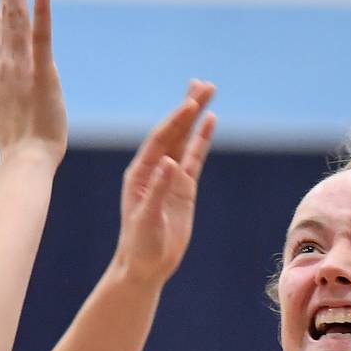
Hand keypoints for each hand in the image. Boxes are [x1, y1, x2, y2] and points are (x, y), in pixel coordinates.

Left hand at [111, 80, 217, 286]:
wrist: (145, 266)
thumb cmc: (140, 245)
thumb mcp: (147, 219)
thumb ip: (157, 191)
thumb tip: (170, 164)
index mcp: (140, 173)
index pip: (161, 140)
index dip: (176, 120)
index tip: (191, 102)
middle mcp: (153, 169)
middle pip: (174, 132)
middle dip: (188, 108)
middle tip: (205, 84)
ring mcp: (169, 177)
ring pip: (185, 140)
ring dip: (196, 117)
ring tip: (208, 92)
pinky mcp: (183, 188)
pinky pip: (195, 158)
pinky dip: (202, 140)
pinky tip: (210, 122)